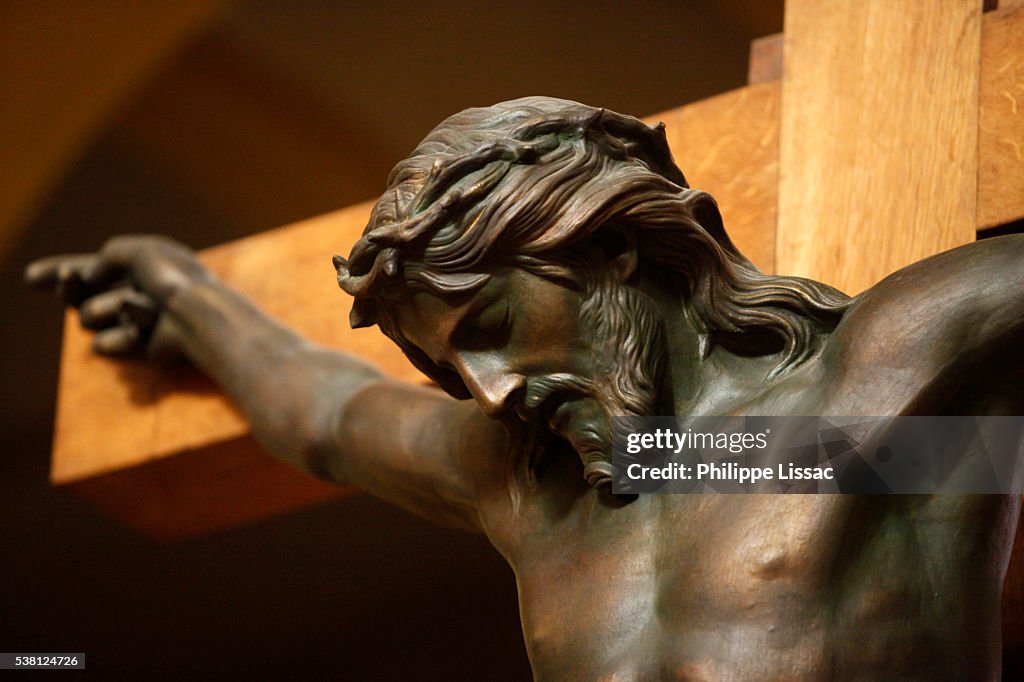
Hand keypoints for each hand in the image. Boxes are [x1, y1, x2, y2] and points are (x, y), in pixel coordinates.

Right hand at [25, 235, 209, 357]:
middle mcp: (137, 294)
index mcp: (142, 266)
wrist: (197, 316)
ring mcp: (135, 321)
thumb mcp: (136, 252)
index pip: (94, 268)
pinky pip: (104, 343)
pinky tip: (145, 332)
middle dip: (70, 287)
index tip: (32, 278)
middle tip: (71, 278)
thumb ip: (107, 258)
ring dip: (108, 308)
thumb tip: (91, 279)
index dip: (62, 273)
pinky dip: (121, 334)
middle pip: (82, 295)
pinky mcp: (136, 347)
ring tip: (141, 308)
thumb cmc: (171, 280)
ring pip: (87, 316)